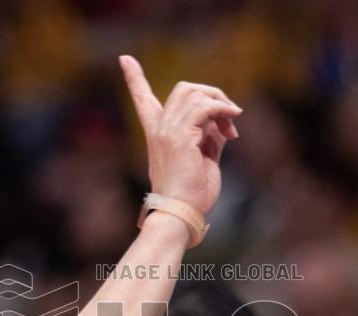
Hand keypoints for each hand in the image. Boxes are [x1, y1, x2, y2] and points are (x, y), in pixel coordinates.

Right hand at [119, 55, 241, 215]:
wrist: (181, 213)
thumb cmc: (192, 194)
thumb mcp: (204, 159)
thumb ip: (210, 137)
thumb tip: (223, 122)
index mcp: (158, 134)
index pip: (142, 99)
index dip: (134, 79)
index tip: (125, 59)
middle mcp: (158, 129)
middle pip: (184, 89)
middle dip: (212, 94)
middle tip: (230, 116)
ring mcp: (167, 131)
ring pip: (195, 93)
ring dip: (221, 104)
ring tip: (233, 124)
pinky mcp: (180, 136)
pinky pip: (204, 107)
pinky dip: (222, 111)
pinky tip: (232, 123)